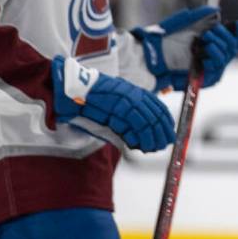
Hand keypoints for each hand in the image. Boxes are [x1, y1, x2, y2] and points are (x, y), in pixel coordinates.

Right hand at [51, 55, 175, 152]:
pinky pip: (133, 123)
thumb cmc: (87, 101)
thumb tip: (140, 137)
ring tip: (153, 148)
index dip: (165, 121)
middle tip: (163, 144)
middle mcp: (131, 93)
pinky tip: (140, 146)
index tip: (169, 133)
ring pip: (146, 120)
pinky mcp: (114, 106)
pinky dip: (138, 137)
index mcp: (132, 91)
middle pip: (155, 114)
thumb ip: (125, 118)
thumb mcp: (111, 106)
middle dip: (162, 131)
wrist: (68, 90)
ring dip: (152, 137)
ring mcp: (124, 99)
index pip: (157, 105)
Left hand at [131, 6, 237, 89]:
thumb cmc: (164, 38)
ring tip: (206, 39)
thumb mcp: (183, 21)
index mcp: (209, 43)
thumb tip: (216, 10)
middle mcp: (211, 57)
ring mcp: (208, 69)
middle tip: (210, 32)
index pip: (233, 41)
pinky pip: (217, 70)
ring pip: (226, 57)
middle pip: (232, 48)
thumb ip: (200, 14)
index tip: (237, 24)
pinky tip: (206, 52)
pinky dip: (214, 58)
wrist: (151, 54)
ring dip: (219, 46)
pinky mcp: (203, 79)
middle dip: (225, 37)